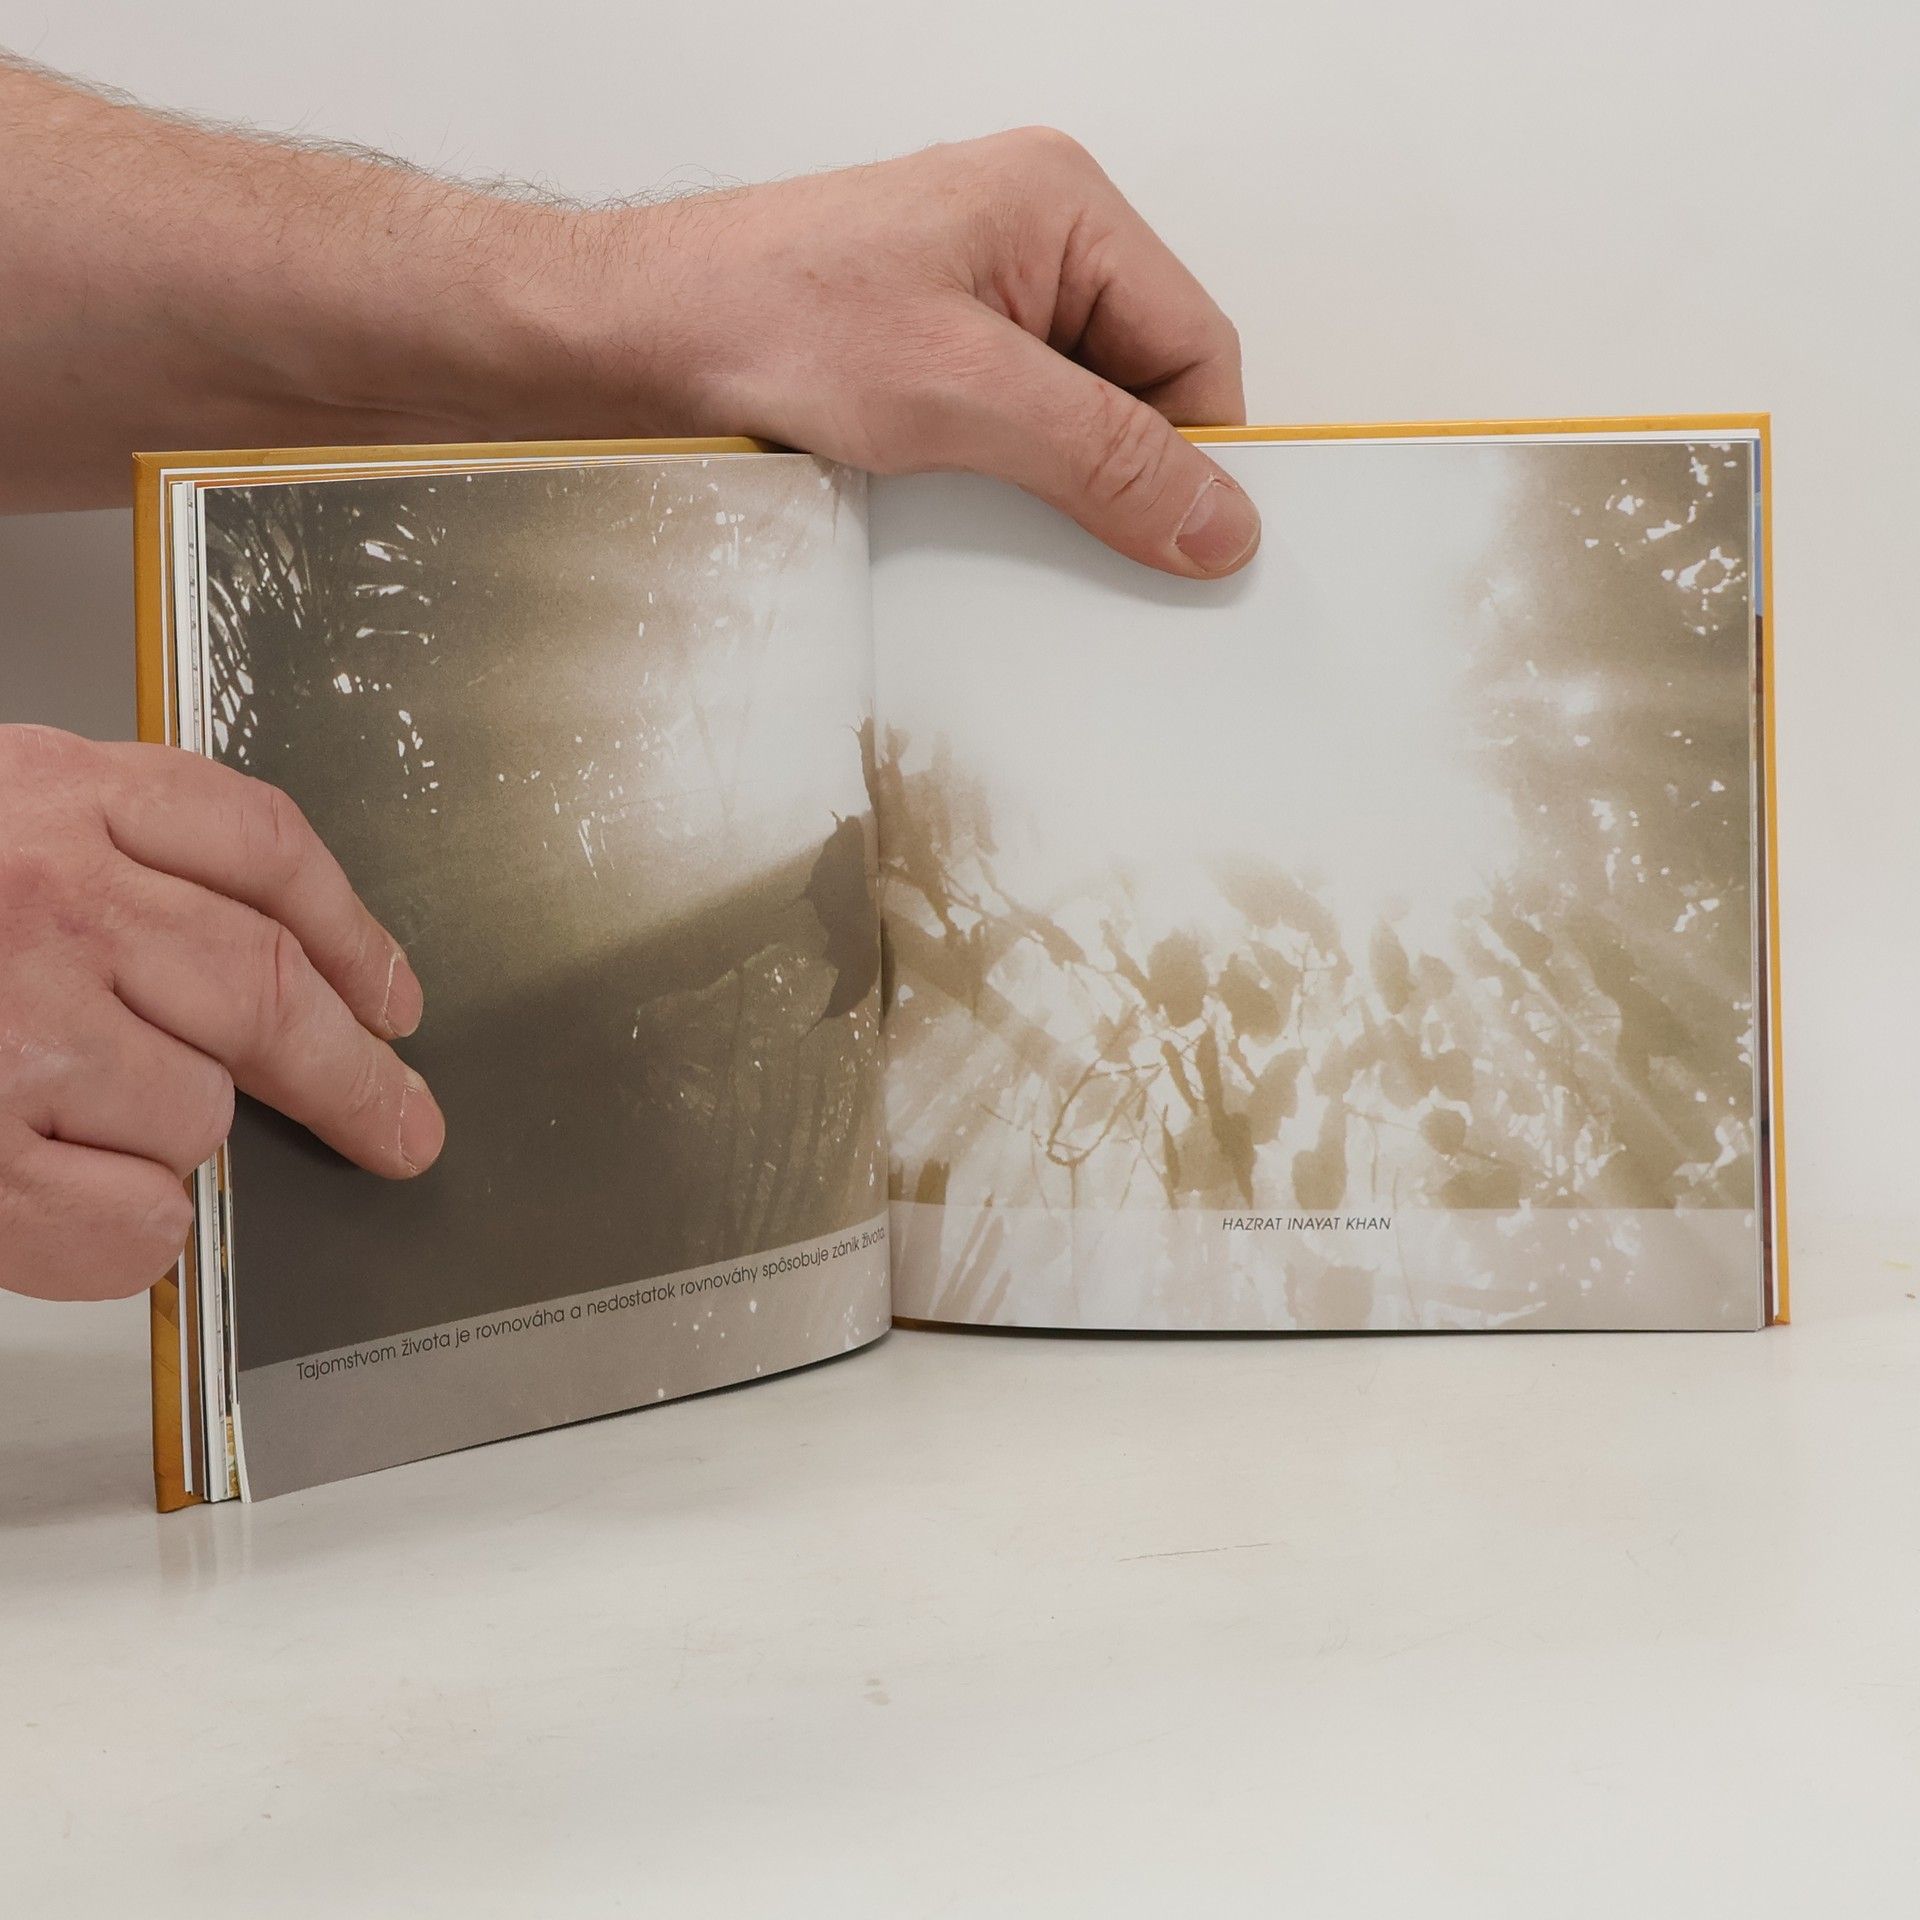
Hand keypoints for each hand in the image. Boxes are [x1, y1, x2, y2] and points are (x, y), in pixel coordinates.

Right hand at [0, 726, 443, 1300]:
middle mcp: (43, 901)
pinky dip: (131, 1232)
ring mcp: (7, 1033)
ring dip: (177, 1145)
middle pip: (268, 993)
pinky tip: (76, 1202)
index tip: (394, 997)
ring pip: (200, 1116)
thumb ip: (107, 856)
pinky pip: (132, 1222)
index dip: (352, 929)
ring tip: (77, 1123)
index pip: (260, 845)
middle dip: (356, 1076)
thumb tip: (281, 962)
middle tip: (401, 1124)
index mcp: (49, 793)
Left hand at [566, 130, 1259, 577]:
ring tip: (1001, 516)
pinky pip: (1014, 430)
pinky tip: (967, 512)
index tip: (1195, 543)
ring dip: (1059, 483)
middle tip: (1097, 549)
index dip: (1203, 452)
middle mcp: (1033, 244)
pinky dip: (1007, 483)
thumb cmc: (766, 316)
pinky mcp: (934, 353)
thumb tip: (1216, 518)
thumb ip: (1103, 456)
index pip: (1195, 346)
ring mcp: (980, 299)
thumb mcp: (962, 395)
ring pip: (1077, 417)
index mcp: (1064, 208)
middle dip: (1125, 472)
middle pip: (1143, 384)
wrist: (635, 339)